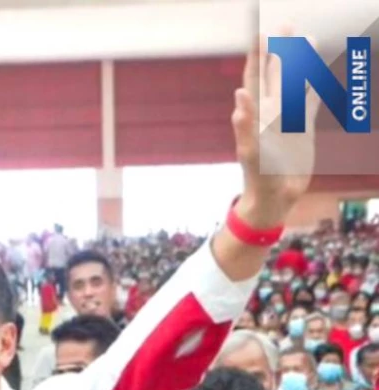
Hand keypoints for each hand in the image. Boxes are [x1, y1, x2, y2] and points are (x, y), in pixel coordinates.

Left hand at [234, 33, 316, 228]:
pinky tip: (318, 72)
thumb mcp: (251, 151)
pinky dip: (315, 85)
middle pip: (276, 73)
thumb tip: (239, 95)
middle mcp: (272, 111)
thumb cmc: (258, 177)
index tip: (259, 32)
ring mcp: (288, 118)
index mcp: (257, 114)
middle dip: (280, 49)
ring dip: (301, 61)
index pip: (255, 78)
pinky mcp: (302, 128)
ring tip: (308, 39)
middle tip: (285, 23)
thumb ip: (245, 124)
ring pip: (296, 82)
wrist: (274, 197)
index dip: (256, 56)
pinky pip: (310, 102)